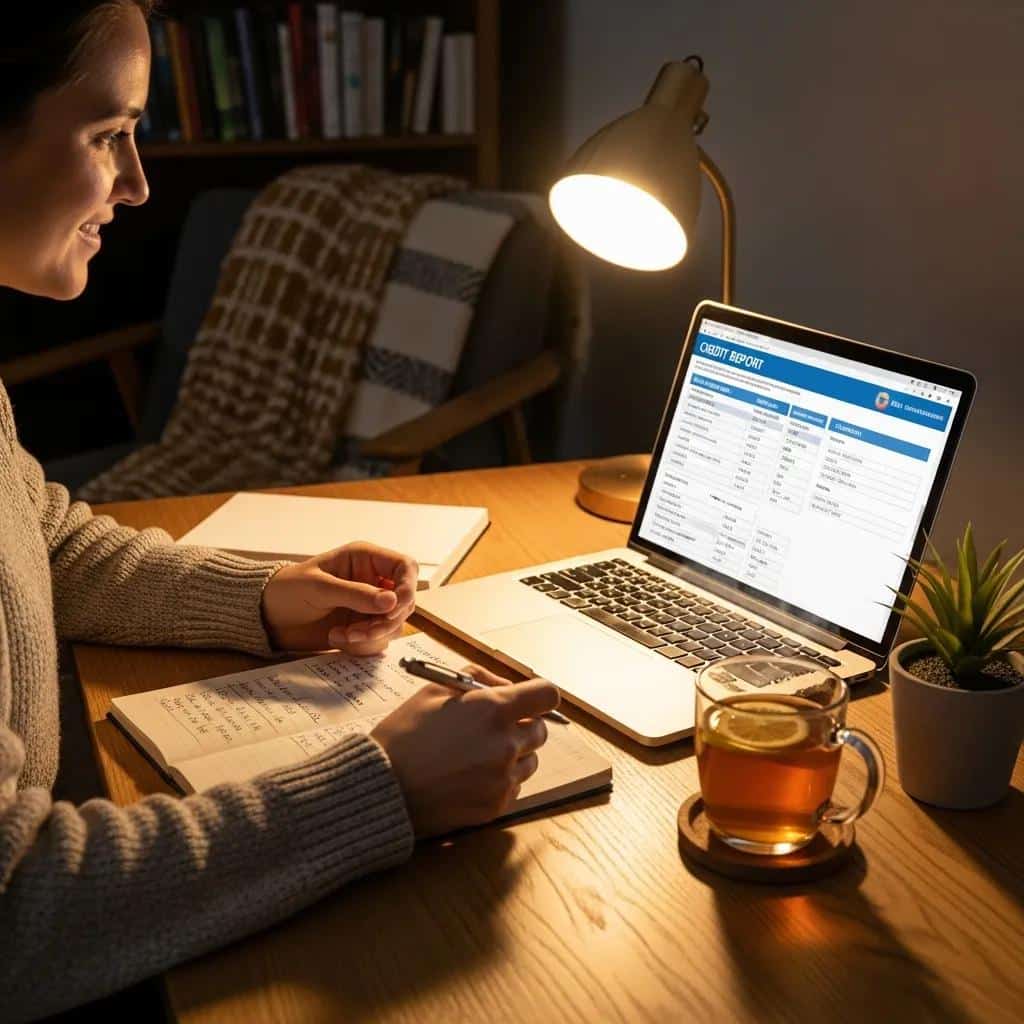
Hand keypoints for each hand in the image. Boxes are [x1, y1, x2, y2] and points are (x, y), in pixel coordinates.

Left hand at [261, 542, 416, 653]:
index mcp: (365, 559)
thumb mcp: (319, 587)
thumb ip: (356, 594)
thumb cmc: (288, 589)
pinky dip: (361, 645)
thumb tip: (392, 601)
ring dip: (371, 635)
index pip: (405, 567)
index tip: (397, 605)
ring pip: (394, 624)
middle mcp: (373, 581)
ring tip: (342, 635)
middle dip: (386, 620)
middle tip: (361, 630)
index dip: (408, 585)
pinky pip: (378, 640)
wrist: (268, 617)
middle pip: (405, 601)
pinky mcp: (363, 627)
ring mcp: (369, 607)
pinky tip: (337, 638)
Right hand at [371, 665, 559, 836]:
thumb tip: (505, 686)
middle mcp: (506, 744)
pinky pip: (514, 787)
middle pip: (541, 731)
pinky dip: (500, 781)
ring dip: (514, 755)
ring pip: (530, 761)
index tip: (529, 700)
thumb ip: (476, 678)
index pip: (548, 696)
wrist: (382, 787)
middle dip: (523, 725)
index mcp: (494, 709)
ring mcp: (502, 778)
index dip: (539, 696)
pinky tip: (470, 776)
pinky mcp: (495, 806)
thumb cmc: (404, 734)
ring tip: (477, 754)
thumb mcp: (434, 689)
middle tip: (493, 728)